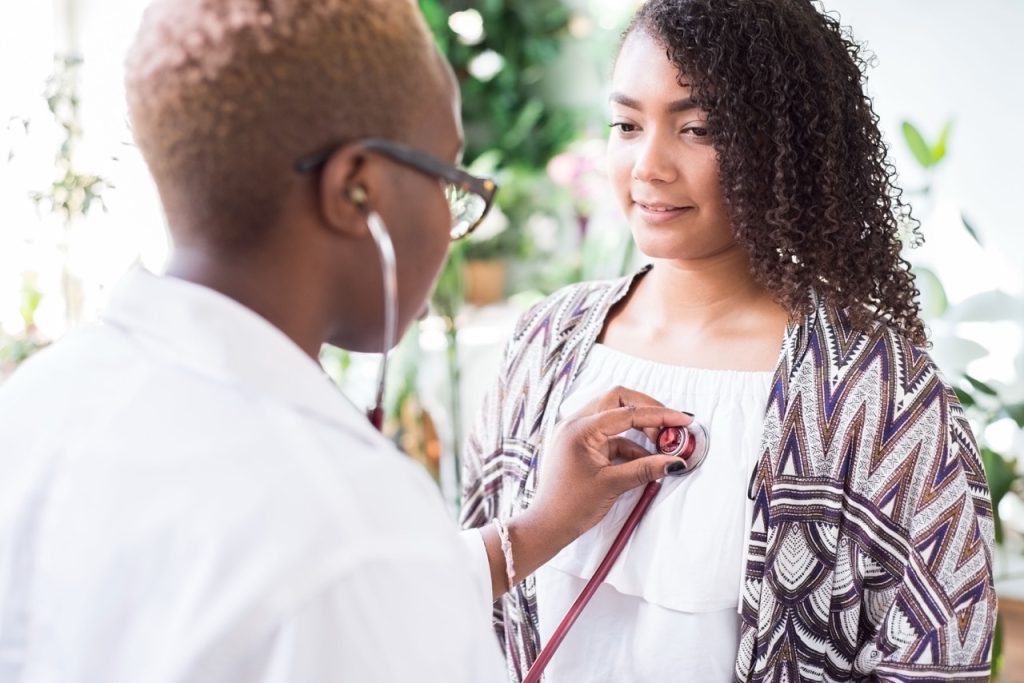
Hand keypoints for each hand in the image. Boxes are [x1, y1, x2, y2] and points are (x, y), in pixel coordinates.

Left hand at [482, 387, 691, 599]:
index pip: (627, 412)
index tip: (682, 420)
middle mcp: (575, 424)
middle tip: (669, 428)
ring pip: (614, 416)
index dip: (659, 415)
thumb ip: (645, 469)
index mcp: (579, 429)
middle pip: (619, 401)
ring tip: (661, 446)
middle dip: (647, 412)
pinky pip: (610, 435)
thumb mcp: (612, 485)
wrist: (547, 525)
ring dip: (639, 429)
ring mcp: (577, 433)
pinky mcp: (581, 445)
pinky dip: (628, 444)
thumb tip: (674, 461)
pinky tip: (645, 460)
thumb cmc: (570, 506)